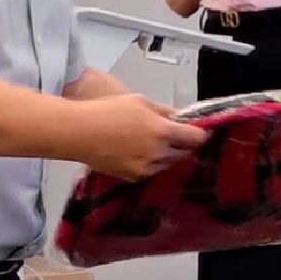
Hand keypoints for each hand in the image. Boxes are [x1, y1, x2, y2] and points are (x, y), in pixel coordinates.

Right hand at [65, 97, 205, 182]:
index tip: (200, 130)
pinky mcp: (134, 178)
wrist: (79, 133)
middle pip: (183, 152)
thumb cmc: (106, 112)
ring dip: (167, 154)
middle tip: (175, 134)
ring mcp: (146, 168)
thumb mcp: (140, 102)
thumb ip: (164, 111)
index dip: (200, 133)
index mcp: (162, 131)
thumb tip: (180, 116)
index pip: (195, 138)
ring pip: (167, 163)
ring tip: (151, 141)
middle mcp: (158, 153)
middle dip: (182, 143)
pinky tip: (138, 151)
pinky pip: (151, 171)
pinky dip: (151, 162)